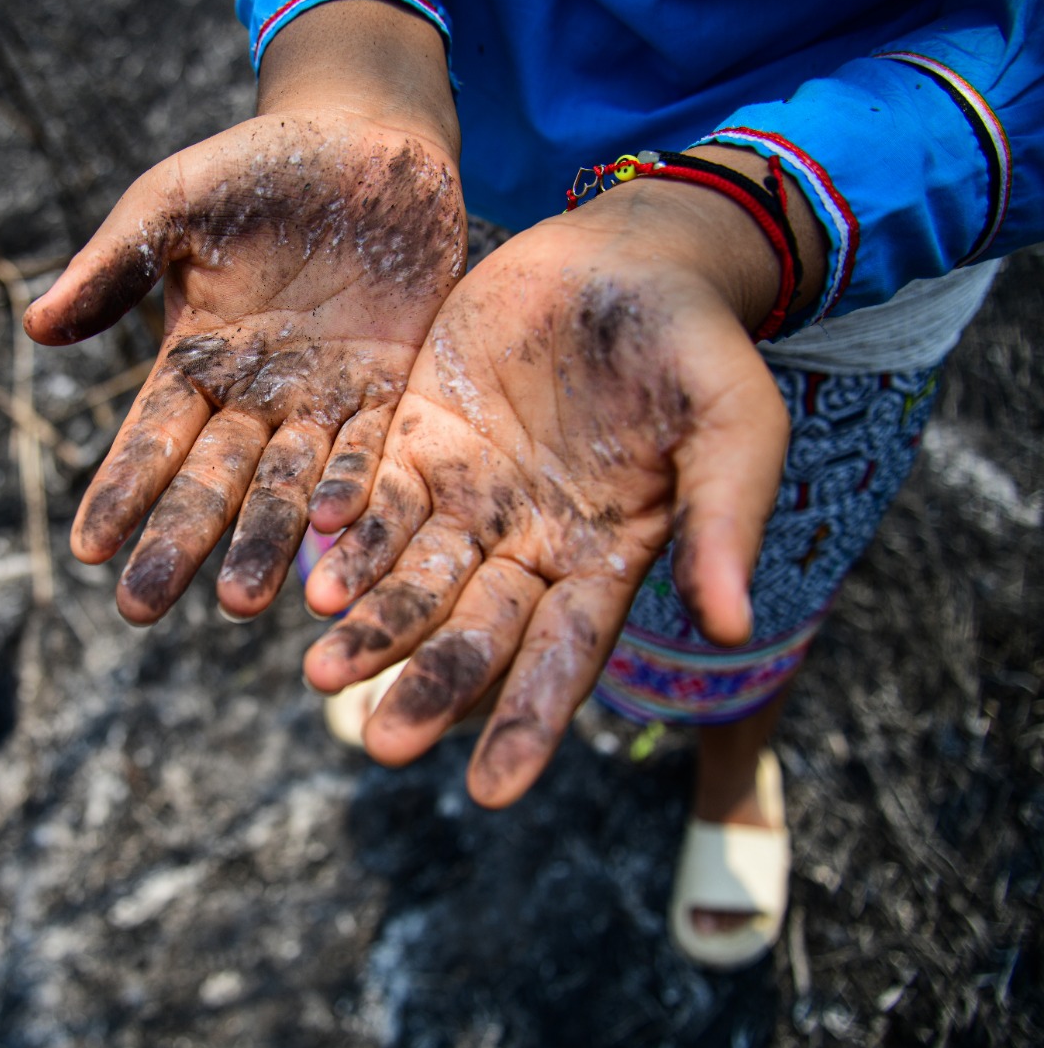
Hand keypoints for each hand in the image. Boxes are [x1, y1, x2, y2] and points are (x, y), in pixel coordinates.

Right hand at [24, 0, 464, 624]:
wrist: (369, 139)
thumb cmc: (260, 164)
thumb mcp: (177, 200)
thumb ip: (116, 263)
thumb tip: (34, 327)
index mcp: (196, 358)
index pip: (150, 438)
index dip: (120, 490)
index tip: (88, 549)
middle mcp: (254, 396)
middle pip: (211, 480)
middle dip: (178, 542)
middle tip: (141, 608)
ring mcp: (322, 400)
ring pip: (288, 484)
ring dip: (264, 542)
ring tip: (241, 603)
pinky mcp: (389, 389)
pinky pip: (370, 450)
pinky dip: (352, 490)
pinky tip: (335, 537)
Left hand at [301, 152, 820, 806]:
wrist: (628, 253)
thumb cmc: (696, 343)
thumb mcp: (733, 422)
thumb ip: (724, 517)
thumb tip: (734, 627)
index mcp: (604, 558)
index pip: (562, 657)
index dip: (529, 723)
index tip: (490, 793)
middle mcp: (526, 544)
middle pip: (472, 630)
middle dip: (429, 684)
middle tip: (381, 740)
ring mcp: (466, 495)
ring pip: (409, 575)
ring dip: (369, 622)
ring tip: (322, 667)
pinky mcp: (417, 439)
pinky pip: (374, 496)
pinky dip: (346, 536)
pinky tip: (313, 571)